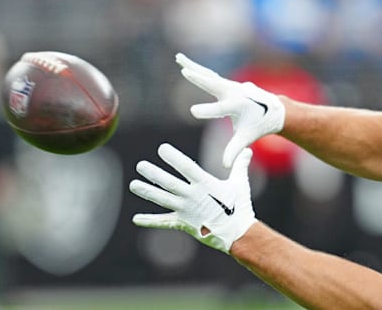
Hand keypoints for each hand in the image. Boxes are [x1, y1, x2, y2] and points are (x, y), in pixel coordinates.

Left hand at [130, 143, 256, 252]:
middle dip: (153, 174)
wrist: (237, 233)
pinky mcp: (183, 223)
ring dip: (147, 192)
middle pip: (169, 183)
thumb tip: (248, 149)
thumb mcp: (240, 183)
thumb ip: (240, 165)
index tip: (162, 148)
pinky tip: (136, 219)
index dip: (173, 157)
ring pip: (162, 200)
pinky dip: (150, 221)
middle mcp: (192, 196)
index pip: (186, 167)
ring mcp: (186, 210)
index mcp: (205, 184)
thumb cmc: (239, 206)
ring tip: (133, 185)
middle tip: (140, 165)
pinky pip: (164, 222)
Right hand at [176, 53, 285, 167]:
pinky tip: (184, 62)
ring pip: (209, 75)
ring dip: (193, 66)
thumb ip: (235, 150)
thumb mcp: (246, 137)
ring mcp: (230, 85)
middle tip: (185, 71)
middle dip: (200, 79)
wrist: (273, 110)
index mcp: (238, 106)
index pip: (220, 109)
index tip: (193, 111)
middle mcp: (234, 92)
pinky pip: (209, 75)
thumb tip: (225, 166)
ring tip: (178, 58)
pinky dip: (197, 69)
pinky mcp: (226, 83)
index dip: (207, 111)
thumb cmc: (258, 125)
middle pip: (213, 84)